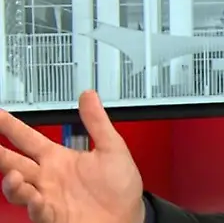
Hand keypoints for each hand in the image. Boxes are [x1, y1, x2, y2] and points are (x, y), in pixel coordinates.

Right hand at [0, 90, 143, 222]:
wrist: (129, 216)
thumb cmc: (119, 187)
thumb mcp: (112, 148)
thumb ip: (97, 123)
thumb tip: (89, 96)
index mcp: (58, 159)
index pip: (28, 139)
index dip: (12, 127)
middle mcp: (48, 178)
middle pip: (14, 163)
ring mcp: (48, 197)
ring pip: (19, 190)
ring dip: (11, 183)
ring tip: (12, 175)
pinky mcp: (54, 216)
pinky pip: (38, 211)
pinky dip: (35, 205)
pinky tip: (37, 198)